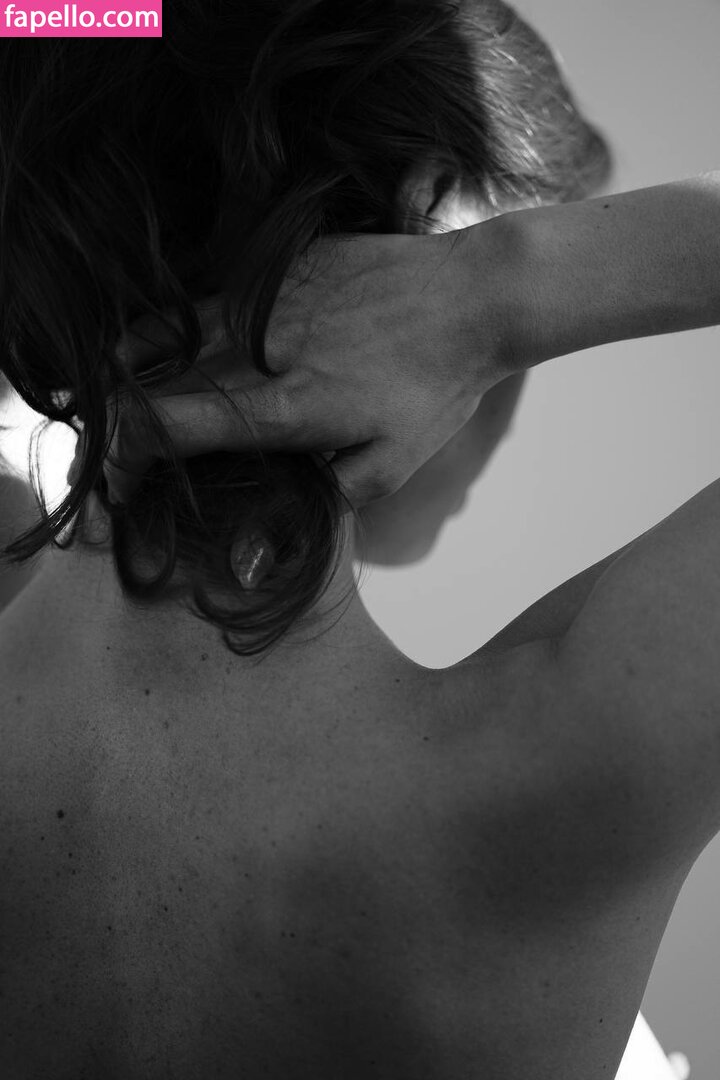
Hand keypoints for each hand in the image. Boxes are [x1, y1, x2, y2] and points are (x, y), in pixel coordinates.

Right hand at [101, 218, 517, 507]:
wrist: (473, 296)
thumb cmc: (436, 388)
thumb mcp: (388, 464)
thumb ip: (315, 507)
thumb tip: (249, 562)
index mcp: (285, 406)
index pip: (166, 428)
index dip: (126, 463)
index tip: (122, 490)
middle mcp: (258, 348)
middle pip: (144, 383)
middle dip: (116, 429)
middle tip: (124, 458)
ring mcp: (260, 299)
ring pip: (157, 335)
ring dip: (129, 377)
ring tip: (132, 409)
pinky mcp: (271, 266)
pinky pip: (198, 302)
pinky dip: (170, 334)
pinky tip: (178, 356)